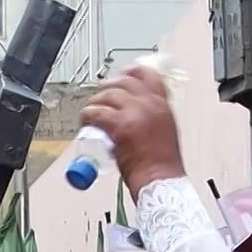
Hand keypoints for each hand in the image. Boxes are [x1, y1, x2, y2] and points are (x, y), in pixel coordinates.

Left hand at [80, 66, 185, 199]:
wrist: (160, 179)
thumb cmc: (162, 164)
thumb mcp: (166, 131)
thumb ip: (153, 117)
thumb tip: (137, 113)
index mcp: (162, 105)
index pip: (148, 76)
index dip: (132, 72)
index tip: (123, 74)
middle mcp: (150, 104)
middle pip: (124, 82)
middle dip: (109, 87)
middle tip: (101, 97)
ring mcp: (135, 113)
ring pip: (108, 94)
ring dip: (96, 101)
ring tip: (92, 112)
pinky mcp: (120, 125)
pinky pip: (97, 112)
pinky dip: (88, 115)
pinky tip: (86, 121)